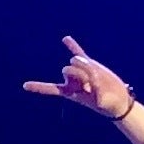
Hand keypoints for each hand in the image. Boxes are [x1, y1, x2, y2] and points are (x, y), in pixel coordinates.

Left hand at [18, 32, 138, 123]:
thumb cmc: (109, 105)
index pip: (51, 89)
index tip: (25, 85)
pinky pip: (79, 52)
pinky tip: (65, 39)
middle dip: (81, 74)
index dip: (39, 87)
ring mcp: (80, 72)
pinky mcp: (90, 65)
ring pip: (76, 61)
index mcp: (71, 92)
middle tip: (92, 86)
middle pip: (68, 70)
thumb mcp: (103, 100)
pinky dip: (72, 45)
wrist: (118, 100)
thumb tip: (92, 81)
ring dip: (86, 66)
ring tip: (97, 79)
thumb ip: (97, 89)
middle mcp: (72, 81)